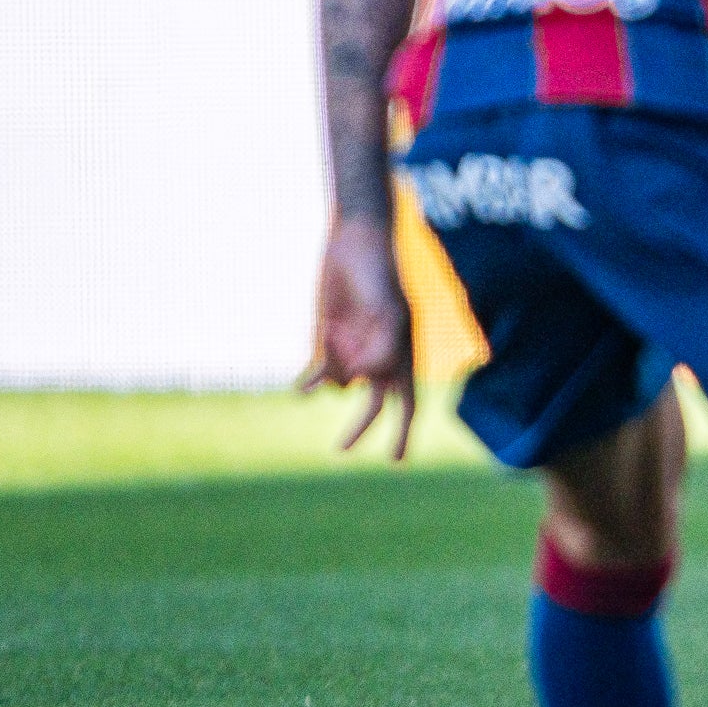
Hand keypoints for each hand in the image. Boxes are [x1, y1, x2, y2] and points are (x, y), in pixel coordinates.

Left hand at [302, 215, 414, 459]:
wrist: (354, 245)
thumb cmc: (379, 275)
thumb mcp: (386, 310)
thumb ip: (382, 347)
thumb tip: (366, 381)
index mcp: (404, 352)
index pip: (407, 401)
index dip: (403, 431)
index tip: (396, 461)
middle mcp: (380, 356)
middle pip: (374, 404)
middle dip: (360, 428)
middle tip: (340, 450)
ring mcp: (354, 349)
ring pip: (343, 384)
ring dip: (335, 373)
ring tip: (337, 329)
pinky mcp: (329, 340)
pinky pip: (319, 373)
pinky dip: (310, 384)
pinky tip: (300, 389)